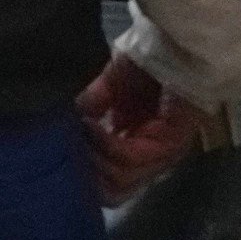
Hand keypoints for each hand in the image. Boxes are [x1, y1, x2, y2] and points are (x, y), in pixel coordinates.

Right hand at [75, 55, 198, 205]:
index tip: (60, 155)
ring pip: (119, 178)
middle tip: (65, 151)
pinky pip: (129, 157)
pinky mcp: (170, 146)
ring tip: (76, 134)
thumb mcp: (110, 88)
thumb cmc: (150, 65)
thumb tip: (67, 127)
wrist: (180, 49)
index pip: (109, 183)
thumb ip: (92, 109)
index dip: (83, 175)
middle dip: (85, 175)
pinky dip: (104, 143)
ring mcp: (163, 156)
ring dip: (91, 157)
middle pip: (112, 191)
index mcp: (139, 148)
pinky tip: (89, 127)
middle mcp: (152, 159)